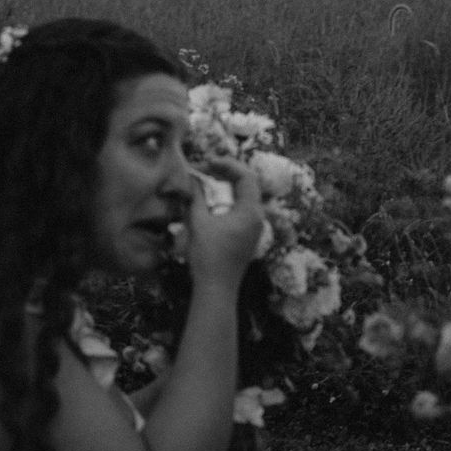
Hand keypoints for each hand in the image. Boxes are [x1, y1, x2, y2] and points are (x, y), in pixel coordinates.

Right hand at [182, 159, 262, 291]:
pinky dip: (227, 200)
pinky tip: (211, 202)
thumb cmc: (208, 255)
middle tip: (206, 169)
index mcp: (250, 211)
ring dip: (226, 187)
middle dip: (226, 173)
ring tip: (206, 182)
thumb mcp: (199, 222)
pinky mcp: (248, 235)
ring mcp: (254, 228)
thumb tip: (193, 179)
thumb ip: (197, 198)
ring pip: (244, 197)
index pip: (246, 176)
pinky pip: (241, 209)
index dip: (227, 164)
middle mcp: (257, 217)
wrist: (216, 287)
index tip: (208, 162)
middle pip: (247, 185)